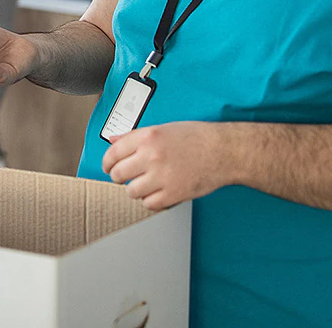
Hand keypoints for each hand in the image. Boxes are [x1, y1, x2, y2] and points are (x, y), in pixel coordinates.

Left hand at [102, 121, 233, 210]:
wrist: (224, 151)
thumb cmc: (197, 138)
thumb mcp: (163, 128)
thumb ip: (135, 136)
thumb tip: (113, 140)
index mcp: (148, 137)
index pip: (112, 153)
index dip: (107, 162)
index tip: (108, 167)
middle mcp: (152, 156)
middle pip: (118, 174)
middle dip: (120, 177)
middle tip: (127, 177)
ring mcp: (162, 176)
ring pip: (132, 192)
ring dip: (137, 190)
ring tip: (147, 184)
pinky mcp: (173, 194)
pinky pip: (150, 204)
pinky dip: (152, 201)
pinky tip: (159, 192)